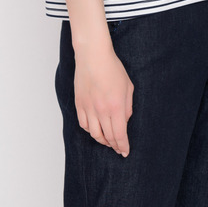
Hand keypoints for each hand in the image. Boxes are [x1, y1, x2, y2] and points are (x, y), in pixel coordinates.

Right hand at [73, 42, 133, 156]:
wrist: (93, 55)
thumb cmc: (112, 67)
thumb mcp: (128, 86)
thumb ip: (128, 106)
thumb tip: (125, 120)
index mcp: (116, 106)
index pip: (119, 135)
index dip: (123, 146)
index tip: (125, 152)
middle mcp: (101, 110)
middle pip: (107, 137)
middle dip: (114, 146)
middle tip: (118, 148)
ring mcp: (88, 107)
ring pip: (94, 134)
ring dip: (102, 141)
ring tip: (107, 141)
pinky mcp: (79, 103)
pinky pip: (83, 124)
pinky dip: (90, 130)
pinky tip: (95, 129)